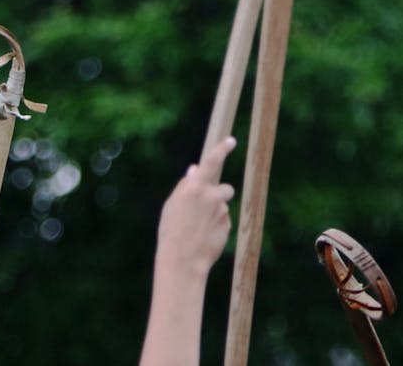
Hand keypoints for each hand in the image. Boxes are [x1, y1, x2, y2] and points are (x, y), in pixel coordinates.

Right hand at [156, 136, 236, 279]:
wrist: (182, 260)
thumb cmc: (172, 231)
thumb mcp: (172, 205)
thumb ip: (186, 186)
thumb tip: (195, 169)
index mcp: (195, 188)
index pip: (212, 162)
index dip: (222, 149)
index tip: (231, 141)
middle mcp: (212, 196)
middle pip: (225, 188)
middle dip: (219, 195)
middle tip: (205, 209)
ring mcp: (222, 211)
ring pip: (222, 207)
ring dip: (215, 213)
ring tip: (199, 228)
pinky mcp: (228, 225)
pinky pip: (223, 221)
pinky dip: (216, 227)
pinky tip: (203, 237)